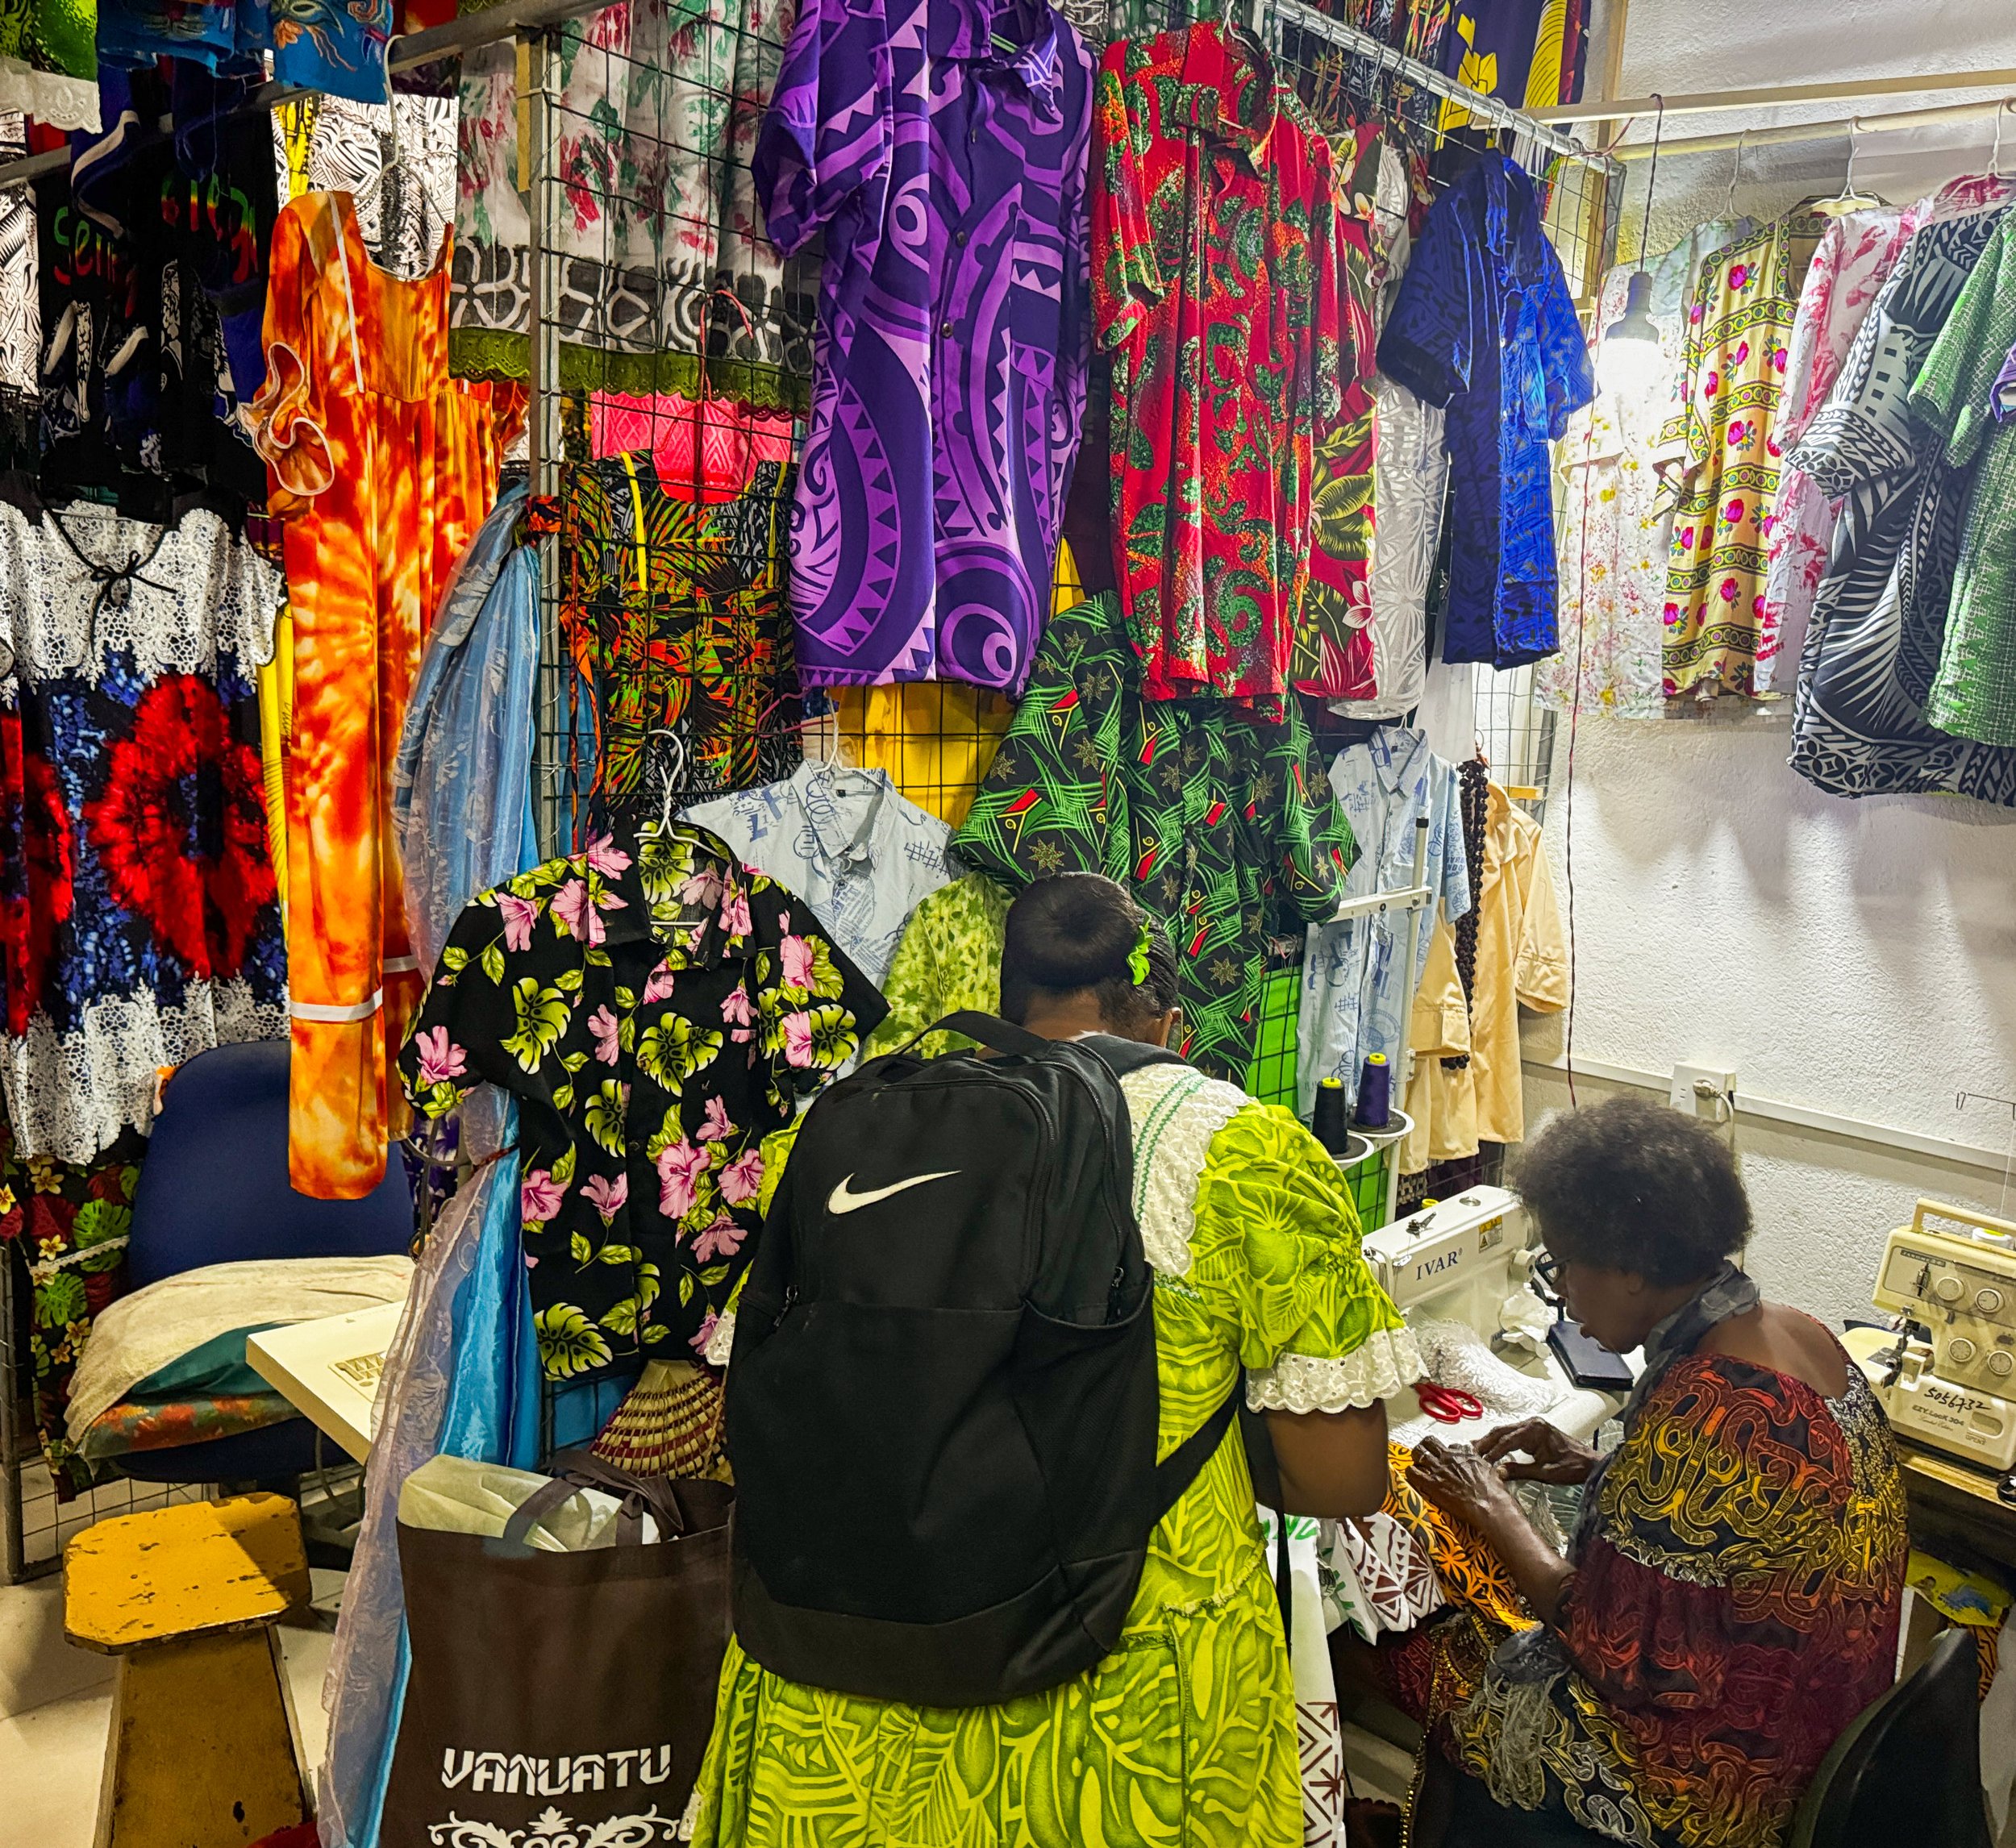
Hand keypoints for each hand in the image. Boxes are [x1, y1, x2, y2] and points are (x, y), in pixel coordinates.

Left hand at [1409, 1436, 1517, 1530]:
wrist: (1488, 1505)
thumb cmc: (1493, 1491)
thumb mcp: (1491, 1471)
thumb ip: (1482, 1465)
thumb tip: (1487, 1466)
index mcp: (1465, 1453)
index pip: (1451, 1446)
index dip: (1448, 1452)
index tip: (1447, 1459)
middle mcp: (1449, 1457)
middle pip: (1430, 1442)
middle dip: (1426, 1446)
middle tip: (1425, 1454)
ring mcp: (1439, 1468)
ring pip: (1418, 1452)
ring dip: (1416, 1457)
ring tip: (1416, 1463)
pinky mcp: (1431, 1483)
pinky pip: (1413, 1472)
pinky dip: (1410, 1472)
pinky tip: (1412, 1475)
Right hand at [1474, 1418, 1598, 1485]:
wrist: (1591, 1464)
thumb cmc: (1571, 1468)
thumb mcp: (1545, 1473)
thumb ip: (1520, 1471)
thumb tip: (1497, 1473)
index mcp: (1534, 1430)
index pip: (1506, 1441)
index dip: (1492, 1453)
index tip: (1480, 1464)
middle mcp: (1531, 1423)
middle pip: (1501, 1431)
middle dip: (1485, 1443)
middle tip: (1469, 1454)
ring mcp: (1532, 1425)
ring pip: (1504, 1431)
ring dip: (1490, 1442)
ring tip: (1474, 1451)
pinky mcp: (1533, 1431)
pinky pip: (1511, 1434)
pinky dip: (1499, 1442)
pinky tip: (1489, 1448)